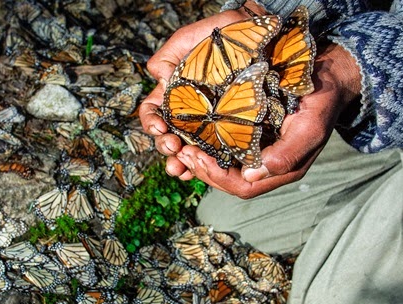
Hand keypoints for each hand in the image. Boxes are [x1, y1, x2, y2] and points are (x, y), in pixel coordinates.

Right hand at [139, 4, 264, 178]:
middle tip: (174, 147)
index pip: (153, 113)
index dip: (152, 123)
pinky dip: (203, 165)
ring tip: (183, 167)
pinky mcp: (228, 131)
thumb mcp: (186, 41)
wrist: (251, 32)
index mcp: (172, 94)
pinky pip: (214, 152)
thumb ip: (166, 58)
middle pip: (167, 137)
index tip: (160, 127)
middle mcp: (186, 113)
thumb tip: (160, 81)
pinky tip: (200, 171)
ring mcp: (206, 124)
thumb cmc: (218, 35)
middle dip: (166, 147)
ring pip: (187, 150)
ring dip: (181, 162)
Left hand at [139, 7, 361, 198]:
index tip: (196, 156)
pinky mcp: (252, 138)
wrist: (328, 79)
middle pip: (228, 180)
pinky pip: (226, 150)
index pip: (243, 186)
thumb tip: (255, 173)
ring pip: (225, 168)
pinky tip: (194, 136)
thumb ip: (288, 153)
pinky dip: (208, 147)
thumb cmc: (320, 102)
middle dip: (203, 169)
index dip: (217, 177)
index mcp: (281, 169)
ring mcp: (259, 153)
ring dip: (201, 161)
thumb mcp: (310, 127)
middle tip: (181, 152)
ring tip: (181, 146)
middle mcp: (267, 166)